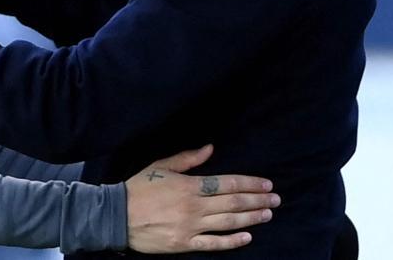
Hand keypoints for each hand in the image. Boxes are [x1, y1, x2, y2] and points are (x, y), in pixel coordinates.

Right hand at [125, 145, 279, 253]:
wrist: (117, 216)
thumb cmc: (139, 188)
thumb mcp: (161, 166)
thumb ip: (188, 158)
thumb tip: (210, 148)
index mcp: (189, 186)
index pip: (227, 184)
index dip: (250, 184)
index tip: (266, 184)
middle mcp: (193, 206)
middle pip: (233, 203)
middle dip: (257, 200)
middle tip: (276, 199)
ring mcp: (190, 227)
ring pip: (228, 223)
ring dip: (251, 218)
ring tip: (267, 214)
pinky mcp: (184, 244)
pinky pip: (214, 244)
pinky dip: (232, 241)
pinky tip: (247, 237)